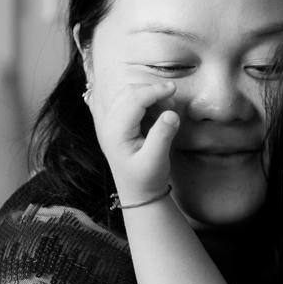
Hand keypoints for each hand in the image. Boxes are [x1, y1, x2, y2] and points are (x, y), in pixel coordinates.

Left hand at [87, 80, 177, 201]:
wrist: (137, 194)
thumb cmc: (146, 179)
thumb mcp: (156, 160)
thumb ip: (163, 135)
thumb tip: (172, 113)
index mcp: (115, 132)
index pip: (133, 100)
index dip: (154, 91)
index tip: (174, 89)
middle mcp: (108, 124)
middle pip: (128, 92)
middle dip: (152, 92)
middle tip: (172, 105)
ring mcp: (110, 123)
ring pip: (127, 94)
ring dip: (148, 95)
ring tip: (166, 109)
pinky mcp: (116, 123)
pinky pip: (127, 102)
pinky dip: (144, 101)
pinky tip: (155, 113)